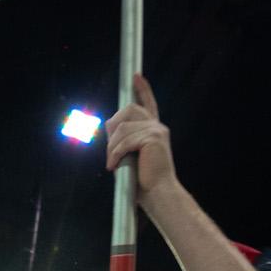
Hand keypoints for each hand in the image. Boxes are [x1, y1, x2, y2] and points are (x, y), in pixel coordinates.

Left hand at [105, 74, 176, 208]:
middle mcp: (158, 127)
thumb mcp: (133, 156)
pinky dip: (115, 155)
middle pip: (128, 111)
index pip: (148, 104)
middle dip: (113, 128)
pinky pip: (124, 141)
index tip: (136, 76)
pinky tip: (113, 167)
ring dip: (112, 148)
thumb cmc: (145, 181)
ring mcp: (156, 131)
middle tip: (111, 151)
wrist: (160, 195)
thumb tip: (110, 129)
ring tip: (113, 164)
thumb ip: (126, 141)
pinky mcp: (152, 138)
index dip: (143, 89)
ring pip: (122, 129)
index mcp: (155, 130)